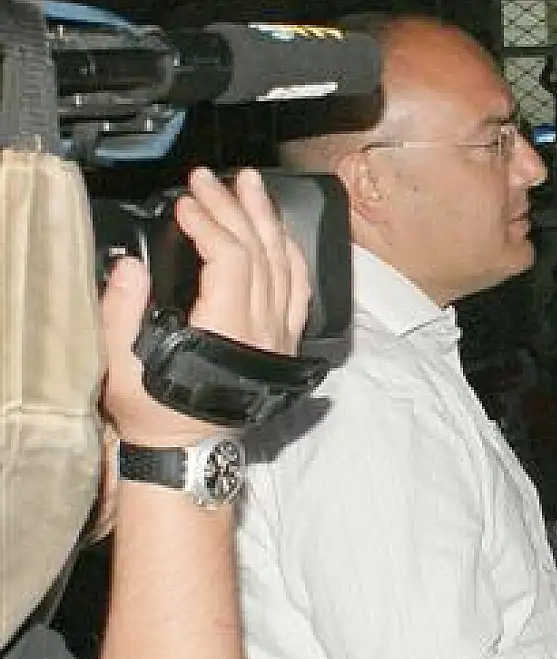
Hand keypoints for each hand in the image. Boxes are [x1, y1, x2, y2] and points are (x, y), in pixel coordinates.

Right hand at [100, 167, 309, 447]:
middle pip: (259, 252)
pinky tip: (279, 231)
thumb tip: (130, 265)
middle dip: (234, 208)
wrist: (190, 448)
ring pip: (285, 264)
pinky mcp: (287, 339)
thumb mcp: (122, 367)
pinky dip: (290, 253)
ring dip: (267, 220)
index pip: (231, 260)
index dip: (210, 224)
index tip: (184, 204)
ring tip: (251, 185)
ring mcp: (281, 334)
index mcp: (227, 330)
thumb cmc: (156, 410)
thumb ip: (121, 314)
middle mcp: (264, 328)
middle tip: (210, 178)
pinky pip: (300, 287)